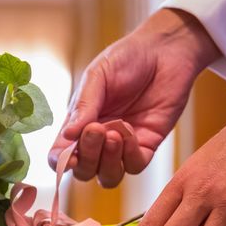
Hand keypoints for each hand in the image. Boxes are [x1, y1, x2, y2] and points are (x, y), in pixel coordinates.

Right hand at [48, 9, 219, 186]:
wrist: (165, 49)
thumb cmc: (127, 57)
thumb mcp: (97, 76)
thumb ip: (83, 106)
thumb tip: (67, 136)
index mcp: (79, 123)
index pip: (61, 154)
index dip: (60, 162)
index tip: (69, 157)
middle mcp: (98, 140)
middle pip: (85, 171)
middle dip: (88, 157)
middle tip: (97, 130)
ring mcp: (123, 146)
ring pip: (109, 176)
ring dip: (108, 161)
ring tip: (115, 134)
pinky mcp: (148, 145)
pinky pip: (135, 166)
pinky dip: (130, 156)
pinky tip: (131, 133)